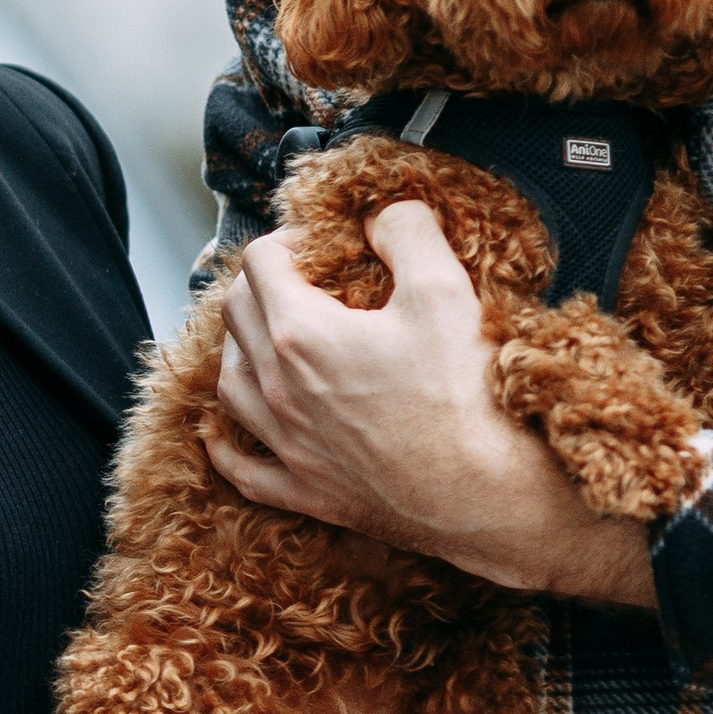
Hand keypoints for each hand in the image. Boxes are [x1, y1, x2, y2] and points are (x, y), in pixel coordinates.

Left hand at [211, 205, 655, 608]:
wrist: (489, 495)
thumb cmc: (468, 396)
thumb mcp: (445, 289)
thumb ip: (407, 232)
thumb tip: (383, 218)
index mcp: (303, 334)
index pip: (261, 262)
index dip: (286, 239)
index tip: (317, 243)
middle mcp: (281, 389)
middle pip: (237, 315)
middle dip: (259, 284)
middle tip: (298, 277)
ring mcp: (289, 445)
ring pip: (230, 384)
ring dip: (239, 349)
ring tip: (262, 335)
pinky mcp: (307, 492)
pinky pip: (243, 469)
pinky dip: (227, 445)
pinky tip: (223, 433)